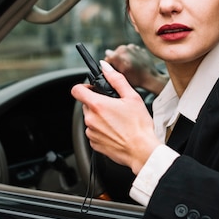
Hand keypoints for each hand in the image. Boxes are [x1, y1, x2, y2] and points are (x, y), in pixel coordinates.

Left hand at [71, 60, 160, 174]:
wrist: (142, 151)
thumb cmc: (139, 126)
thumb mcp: (132, 97)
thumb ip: (116, 79)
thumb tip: (105, 67)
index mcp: (97, 105)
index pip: (76, 90)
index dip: (84, 87)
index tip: (93, 89)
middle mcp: (90, 119)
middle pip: (86, 105)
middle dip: (98, 103)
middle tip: (114, 107)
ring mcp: (91, 133)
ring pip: (91, 119)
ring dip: (100, 118)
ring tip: (118, 121)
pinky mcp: (94, 144)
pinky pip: (94, 132)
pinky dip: (102, 130)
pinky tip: (116, 131)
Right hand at [104, 44, 168, 94]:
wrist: (151, 78)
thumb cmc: (137, 78)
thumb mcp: (121, 73)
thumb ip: (111, 62)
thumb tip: (105, 56)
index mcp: (121, 50)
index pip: (108, 58)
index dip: (109, 67)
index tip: (114, 73)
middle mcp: (127, 47)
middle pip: (115, 55)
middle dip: (117, 63)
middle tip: (123, 72)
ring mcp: (133, 48)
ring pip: (122, 55)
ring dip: (124, 61)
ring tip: (130, 70)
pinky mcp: (139, 50)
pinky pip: (131, 55)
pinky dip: (131, 59)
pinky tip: (135, 66)